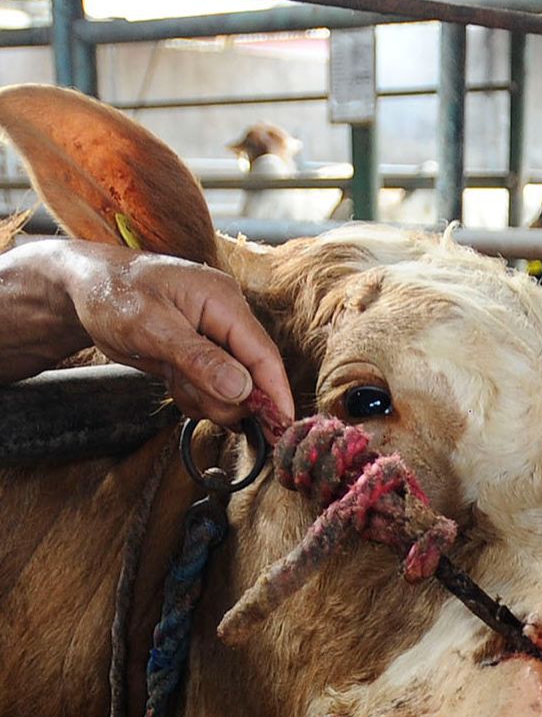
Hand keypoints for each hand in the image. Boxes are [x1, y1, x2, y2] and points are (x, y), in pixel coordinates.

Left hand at [59, 242, 293, 426]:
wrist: (82, 289)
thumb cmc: (113, 294)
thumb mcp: (152, 328)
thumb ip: (199, 360)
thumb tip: (242, 390)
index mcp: (223, 302)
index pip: (263, 354)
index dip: (276, 393)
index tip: (283, 428)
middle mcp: (224, 320)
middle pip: (250, 378)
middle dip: (225, 398)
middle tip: (190, 394)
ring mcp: (212, 339)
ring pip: (229, 390)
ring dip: (204, 398)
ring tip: (172, 379)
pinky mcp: (197, 356)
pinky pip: (209, 390)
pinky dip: (192, 396)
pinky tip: (170, 380)